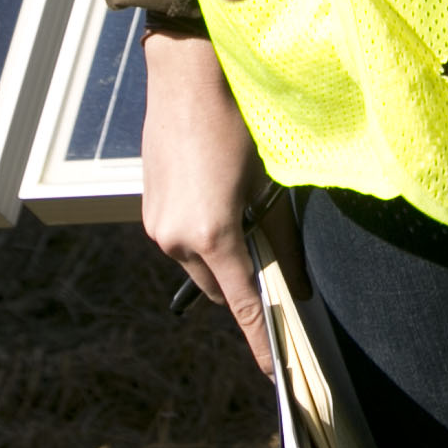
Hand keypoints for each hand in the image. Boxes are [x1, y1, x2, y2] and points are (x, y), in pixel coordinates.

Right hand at [139, 33, 273, 378]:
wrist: (188, 75)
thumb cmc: (238, 123)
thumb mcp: (269, 184)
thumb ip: (282, 240)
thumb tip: (297, 285)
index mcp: (211, 236)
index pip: (242, 305)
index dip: (260, 341)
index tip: (275, 372)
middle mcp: (176, 240)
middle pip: (220, 289)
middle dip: (246, 283)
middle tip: (273, 261)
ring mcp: (157, 225)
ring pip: (199, 265)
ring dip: (223, 256)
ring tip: (246, 213)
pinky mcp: (149, 209)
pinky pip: (182, 240)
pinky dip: (203, 235)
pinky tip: (221, 197)